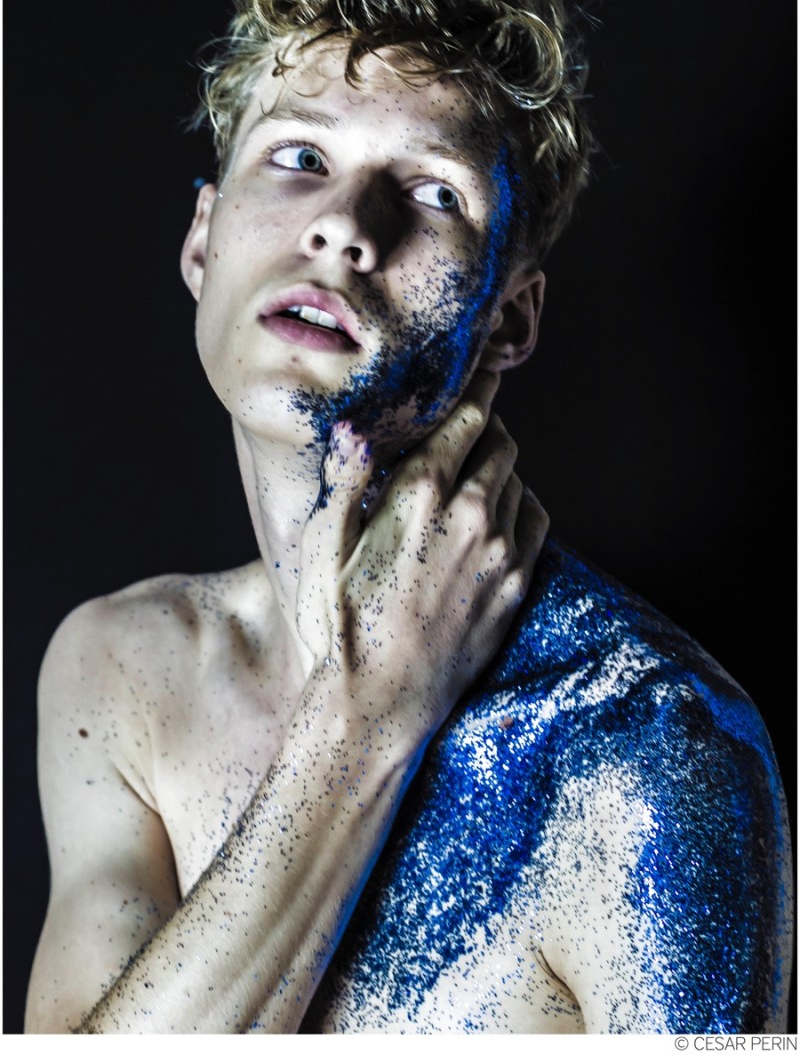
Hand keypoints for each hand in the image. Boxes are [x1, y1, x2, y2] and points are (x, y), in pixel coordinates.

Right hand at [296, 371, 548, 745]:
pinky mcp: (516, 584)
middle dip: (488, 428)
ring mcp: (500, 551)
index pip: (468, 418)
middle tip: (473, 428)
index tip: (483, 376)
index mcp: (420, 493)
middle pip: (501, 443)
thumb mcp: (324, 545)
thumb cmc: (339, 621)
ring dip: (502, 470)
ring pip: (519, 481)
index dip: (478, 390)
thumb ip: (345, 480)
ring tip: (479, 475)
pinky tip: (501, 513)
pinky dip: (522, 505)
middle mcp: (470, 514)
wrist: (379, 699)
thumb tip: (353, 430)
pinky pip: (536, 522)